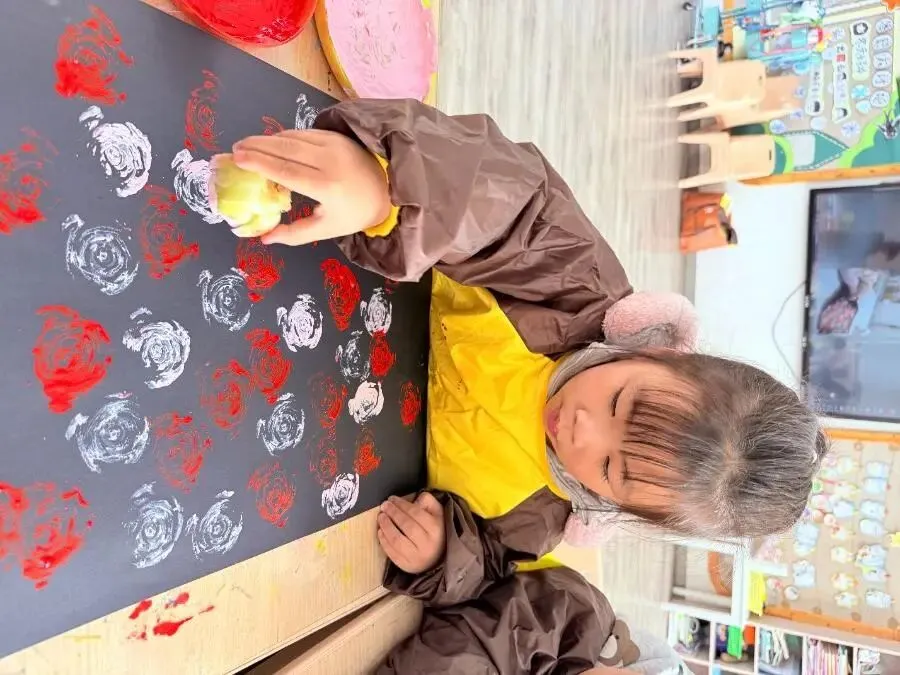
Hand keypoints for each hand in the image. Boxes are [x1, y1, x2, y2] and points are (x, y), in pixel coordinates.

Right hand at [231, 129, 391, 245]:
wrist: (387, 190)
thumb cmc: (354, 213)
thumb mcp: (326, 229)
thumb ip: (294, 234)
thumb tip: (264, 239)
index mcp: (327, 186)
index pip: (286, 170)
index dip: (259, 162)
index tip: (237, 158)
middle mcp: (329, 161)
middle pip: (284, 148)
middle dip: (256, 146)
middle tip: (234, 149)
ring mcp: (334, 144)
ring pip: (292, 137)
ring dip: (267, 140)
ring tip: (247, 146)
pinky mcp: (336, 136)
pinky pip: (303, 133)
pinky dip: (284, 138)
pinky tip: (270, 144)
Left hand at [377, 493, 444, 573]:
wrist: (437, 558)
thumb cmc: (435, 532)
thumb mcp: (437, 513)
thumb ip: (427, 502)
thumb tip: (413, 500)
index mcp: (436, 529)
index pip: (416, 513)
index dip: (402, 504)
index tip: (392, 499)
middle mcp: (427, 544)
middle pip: (406, 526)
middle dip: (393, 513)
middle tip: (384, 506)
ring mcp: (416, 557)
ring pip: (397, 540)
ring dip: (386, 526)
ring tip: (381, 517)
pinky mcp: (407, 566)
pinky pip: (392, 553)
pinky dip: (384, 541)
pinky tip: (380, 532)